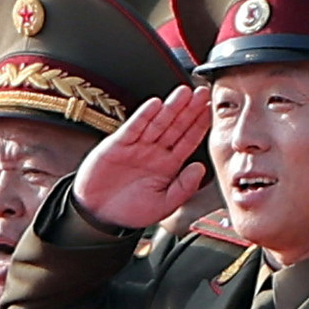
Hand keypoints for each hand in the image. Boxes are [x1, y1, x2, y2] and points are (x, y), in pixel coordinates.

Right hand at [71, 88, 213, 231]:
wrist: (97, 216)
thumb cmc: (129, 212)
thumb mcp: (163, 206)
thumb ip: (183, 188)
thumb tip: (200, 168)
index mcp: (168, 165)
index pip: (188, 140)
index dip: (199, 125)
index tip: (211, 110)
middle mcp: (154, 152)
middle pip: (176, 126)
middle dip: (189, 109)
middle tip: (202, 92)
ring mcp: (137, 146)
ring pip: (157, 123)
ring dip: (170, 107)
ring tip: (184, 92)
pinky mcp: (117, 145)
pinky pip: (133, 127)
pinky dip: (143, 116)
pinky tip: (155, 105)